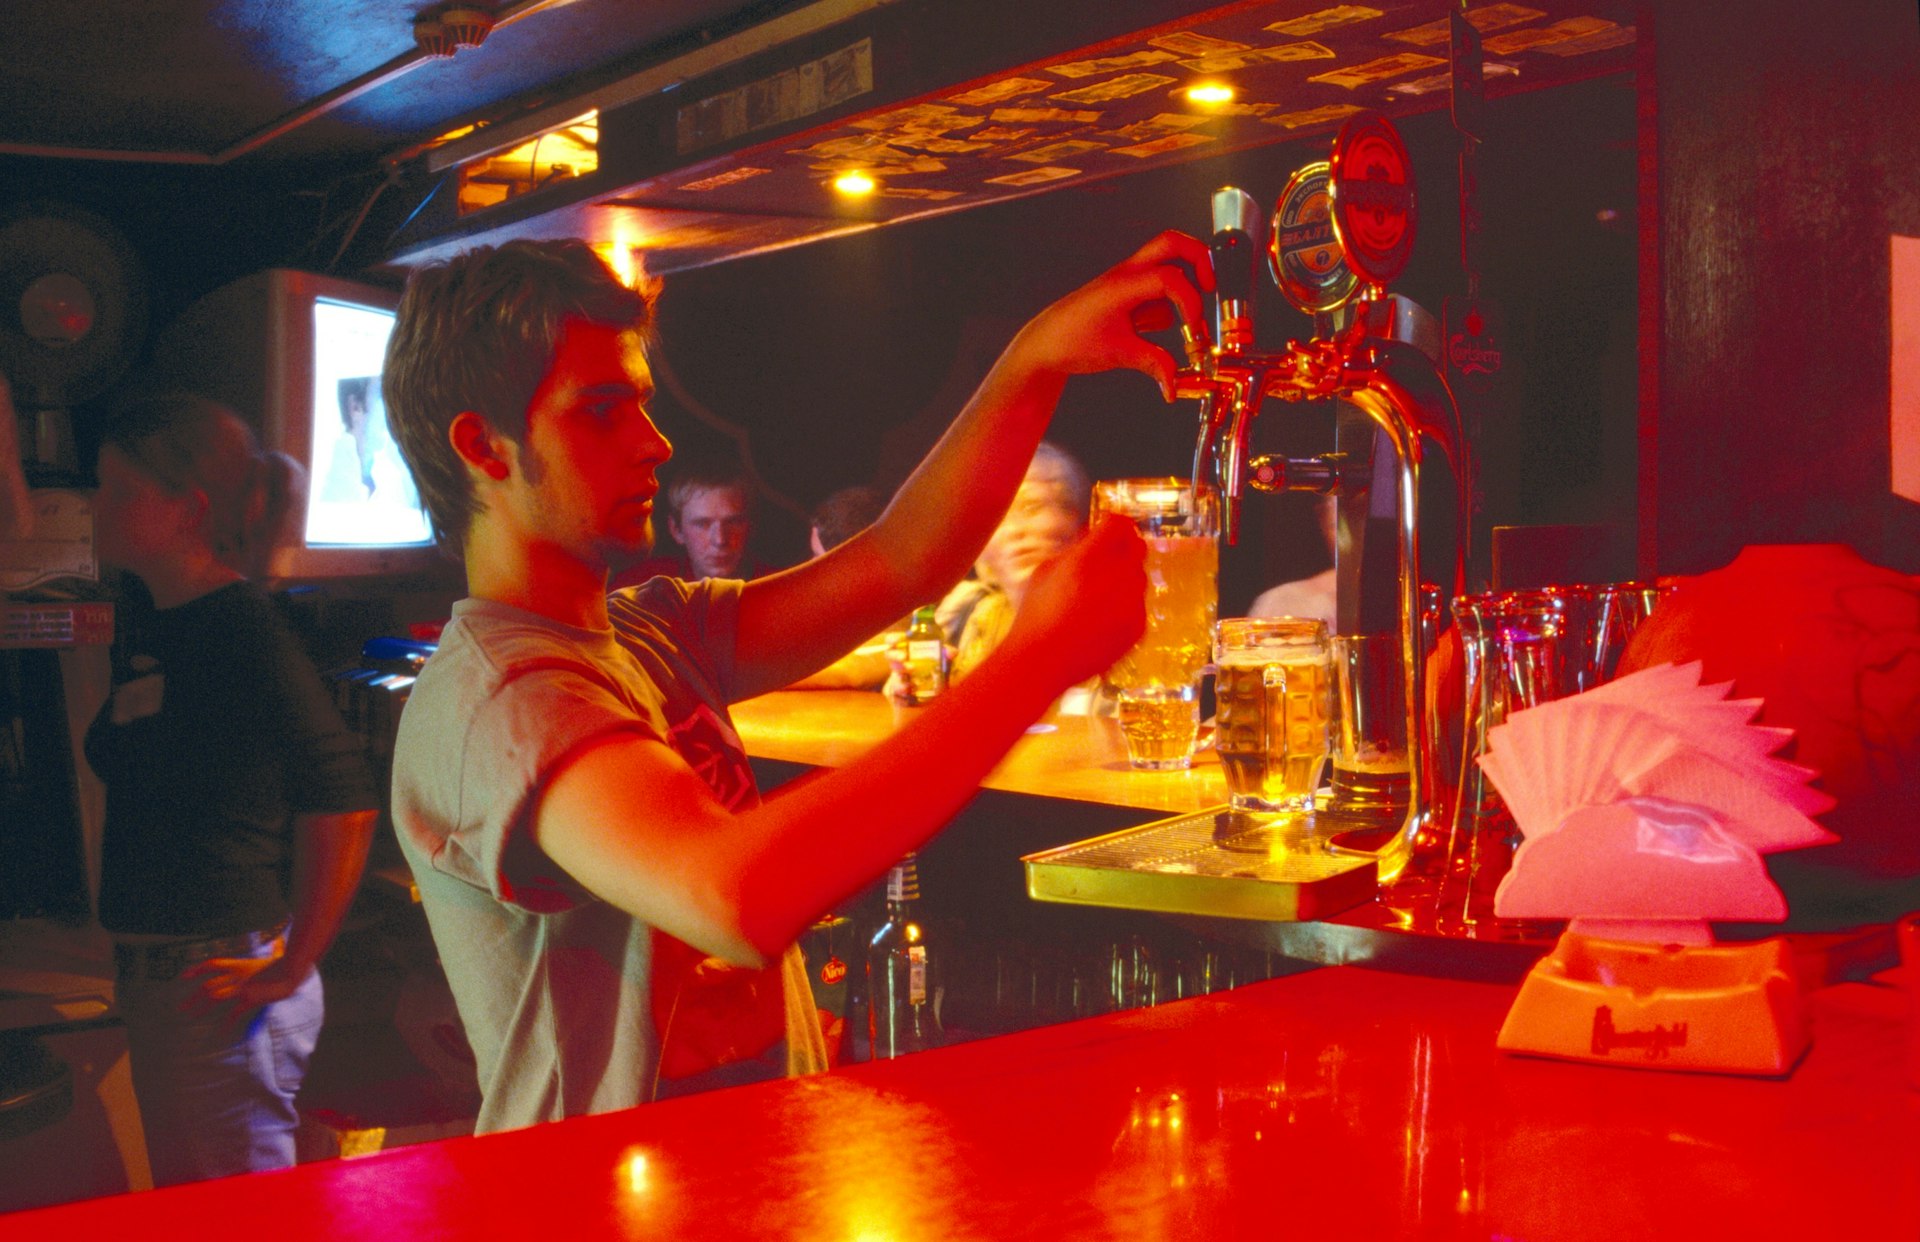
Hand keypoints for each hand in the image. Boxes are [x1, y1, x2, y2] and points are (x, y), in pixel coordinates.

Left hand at [181, 950, 310, 1032]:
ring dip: (201, 1008)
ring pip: (215, 997)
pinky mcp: (250, 999)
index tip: (183, 977)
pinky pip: (234, 1014)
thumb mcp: (274, 956)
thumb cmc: (287, 962)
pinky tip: (221, 1032)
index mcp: (239, 965)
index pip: (212, 964)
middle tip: (182, 1008)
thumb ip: (273, 949)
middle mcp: (237, 975)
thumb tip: (279, 941)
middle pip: (208, 985)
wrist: (293, 970)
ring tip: (192, 1017)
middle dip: (193, 997)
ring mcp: (243, 987)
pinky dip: (226, 1024)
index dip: (196, 970)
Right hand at [881, 633, 953, 701]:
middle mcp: (899, 664)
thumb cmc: (937, 669)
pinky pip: (896, 695)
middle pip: (889, 656)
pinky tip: (909, 692)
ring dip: (900, 679)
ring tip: (908, 681)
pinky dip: (902, 695)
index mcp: (906, 650)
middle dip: (895, 656)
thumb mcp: (943, 660)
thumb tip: (951, 653)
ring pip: (893, 678)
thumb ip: (947, 653)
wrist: (936, 693)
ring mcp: (898, 679)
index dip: (893, 639)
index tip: (897, 641)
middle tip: (904, 658)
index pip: (893, 641)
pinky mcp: (900, 695)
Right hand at [1001, 514, 1146, 686]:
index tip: (1108, 522)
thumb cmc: (1036, 614)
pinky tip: (1103, 615)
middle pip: (1138, 545)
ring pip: (1140, 576)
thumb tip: (1092, 535)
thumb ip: (1074, 549)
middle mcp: (1117, 577)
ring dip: (1125, 575)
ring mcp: (1132, 604)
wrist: (1042, 662)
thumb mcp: (1046, 571)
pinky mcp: (1137, 627)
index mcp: (1090, 558)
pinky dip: (1126, 603)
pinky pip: (1139, 605)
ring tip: (1100, 590)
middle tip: (1110, 551)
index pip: (1119, 524)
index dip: (1114, 520)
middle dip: (1125, 543)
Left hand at [1004, 231, 1213, 400]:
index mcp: (1124, 283)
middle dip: (1200, 260)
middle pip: (1173, 244)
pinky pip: (1155, 289)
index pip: (1171, 278)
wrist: (1044, 344)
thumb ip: (1154, 365)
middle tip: (1211, 286)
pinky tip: (1156, 329)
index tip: (1193, 328)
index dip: (1190, 301)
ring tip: (1187, 322)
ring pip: (1166, 264)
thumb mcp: (1119, 354)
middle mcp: (1127, 274)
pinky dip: (1166, 305)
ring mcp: (1126, 280)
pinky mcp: (1126, 294)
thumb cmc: (1072, 342)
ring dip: (1183, 287)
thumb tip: (1175, 384)